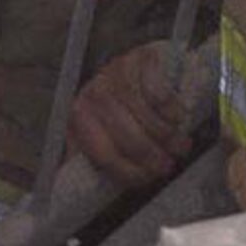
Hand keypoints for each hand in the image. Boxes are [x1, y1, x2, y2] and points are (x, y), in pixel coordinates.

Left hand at [68, 47, 191, 185]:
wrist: (135, 63)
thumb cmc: (116, 105)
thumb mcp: (95, 128)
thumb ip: (85, 153)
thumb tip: (64, 185)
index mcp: (78, 116)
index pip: (103, 154)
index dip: (128, 172)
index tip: (147, 180)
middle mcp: (94, 94)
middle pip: (130, 139)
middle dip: (153, 159)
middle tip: (168, 166)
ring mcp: (117, 75)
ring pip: (149, 120)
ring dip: (169, 138)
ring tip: (180, 147)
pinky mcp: (142, 60)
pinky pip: (161, 95)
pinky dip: (173, 112)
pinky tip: (178, 119)